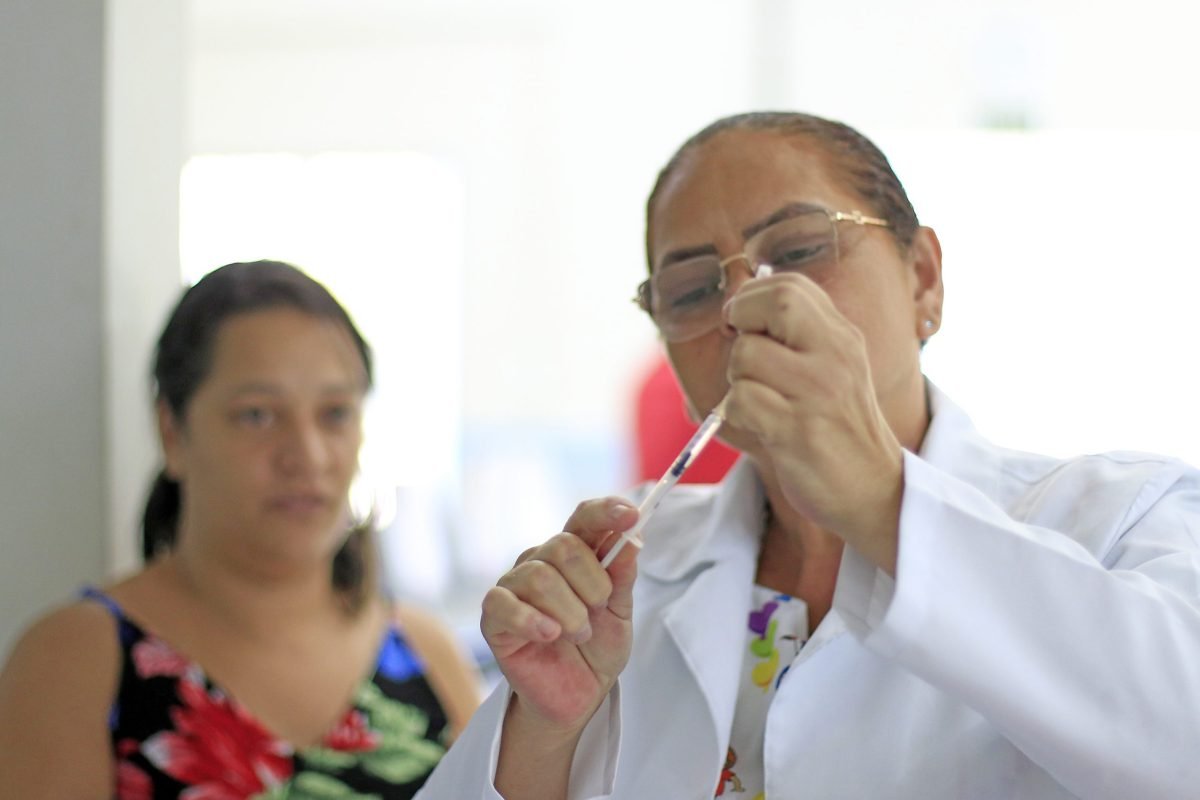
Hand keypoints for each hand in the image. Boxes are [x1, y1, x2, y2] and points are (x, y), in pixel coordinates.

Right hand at [481, 498, 638, 732]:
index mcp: (574, 554)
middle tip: (599, 612)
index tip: (632, 516)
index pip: (584, 518)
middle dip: (592, 584)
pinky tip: (550, 635)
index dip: (606, 512)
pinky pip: (503, 603)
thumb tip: (630, 539)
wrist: (578, 696)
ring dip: (570, 612)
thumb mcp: (621, 613)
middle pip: (563, 547)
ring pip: (539, 576)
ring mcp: (514, 587)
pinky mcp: (494, 617)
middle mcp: (540, 561)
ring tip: (579, 635)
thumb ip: (622, 577)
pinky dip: (531, 620)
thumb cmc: (597, 648)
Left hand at [722, 273, 904, 568]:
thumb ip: (797, 338)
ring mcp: (819, 392)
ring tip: (760, 401)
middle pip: (775, 303)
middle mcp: (835, 356)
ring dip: (737, 380)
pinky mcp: (798, 430)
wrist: (875, 491)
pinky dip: (736, 413)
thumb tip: (735, 308)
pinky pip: (741, 400)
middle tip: (744, 355)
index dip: (752, 296)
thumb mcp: (833, 371)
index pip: (790, 285)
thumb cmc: (839, 430)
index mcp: (842, 337)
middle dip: (740, 321)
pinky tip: (761, 427)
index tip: (744, 324)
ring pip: (746, 356)